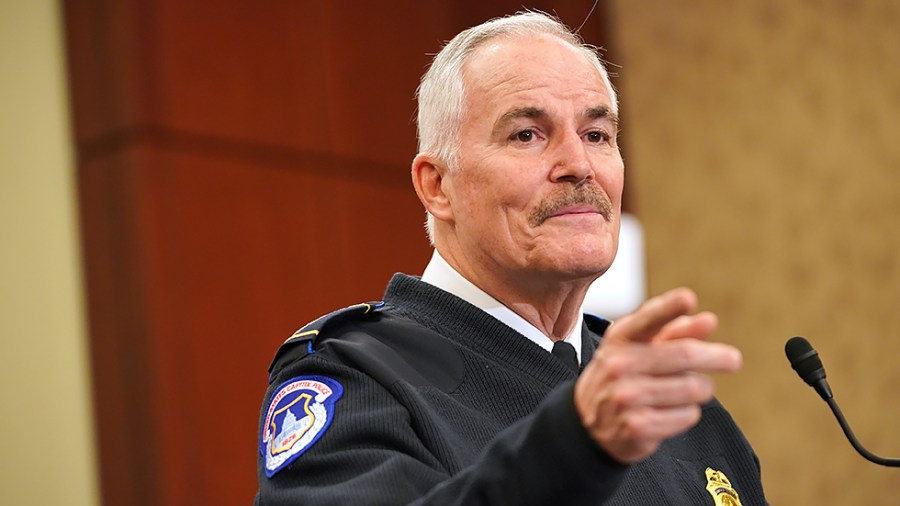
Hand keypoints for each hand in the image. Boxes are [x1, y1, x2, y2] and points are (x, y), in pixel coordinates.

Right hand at [573, 287, 741, 462]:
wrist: (588, 423)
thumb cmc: (623, 377)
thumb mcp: (639, 348)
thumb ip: (673, 332)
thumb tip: (708, 320)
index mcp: (620, 339)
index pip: (647, 320)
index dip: (668, 308)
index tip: (688, 298)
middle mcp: (619, 365)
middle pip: (684, 355)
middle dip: (717, 357)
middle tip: (733, 360)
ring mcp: (626, 397)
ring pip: (692, 388)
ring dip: (701, 389)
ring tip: (691, 390)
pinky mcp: (637, 427)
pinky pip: (687, 416)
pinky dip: (689, 413)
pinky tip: (672, 411)